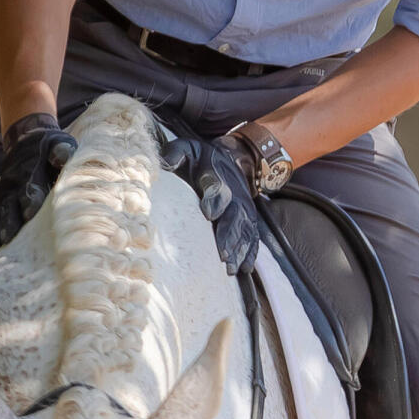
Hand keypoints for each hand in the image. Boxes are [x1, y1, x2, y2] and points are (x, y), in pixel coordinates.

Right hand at [0, 113, 77, 265]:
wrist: (26, 142)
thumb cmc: (48, 148)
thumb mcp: (58, 143)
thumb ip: (60, 151)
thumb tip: (61, 157)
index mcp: (28, 175)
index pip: (29, 189)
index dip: (29, 201)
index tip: (29, 215)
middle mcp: (10, 189)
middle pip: (7, 210)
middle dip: (7, 226)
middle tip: (6, 242)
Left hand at [159, 133, 261, 274]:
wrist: (231, 160)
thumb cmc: (200, 159)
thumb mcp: (188, 149)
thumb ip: (176, 153)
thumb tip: (166, 163)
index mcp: (216, 177)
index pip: (217, 189)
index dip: (215, 200)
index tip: (208, 214)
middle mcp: (234, 196)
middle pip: (234, 217)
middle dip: (229, 236)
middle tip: (222, 255)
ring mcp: (244, 210)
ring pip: (245, 232)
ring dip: (239, 251)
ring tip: (231, 269)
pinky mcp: (249, 222)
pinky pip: (252, 239)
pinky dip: (250, 254)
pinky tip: (245, 269)